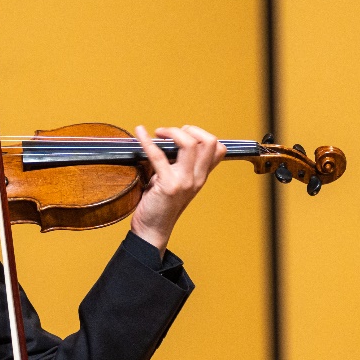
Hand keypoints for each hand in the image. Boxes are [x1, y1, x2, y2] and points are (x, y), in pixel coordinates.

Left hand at [131, 124, 225, 255]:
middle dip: (189, 129)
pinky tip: (140, 132)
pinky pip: (158, 156)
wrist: (151, 230)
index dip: (202, 135)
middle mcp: (197, 178)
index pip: (219, 149)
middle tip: (170, 134)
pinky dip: (146, 141)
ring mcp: (184, 182)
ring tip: (159, 133)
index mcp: (201, 177)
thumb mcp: (177, 183)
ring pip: (190, 144)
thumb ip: (179, 165)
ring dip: (172, 132)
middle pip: (209, 141)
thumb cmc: (160, 206)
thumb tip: (167, 141)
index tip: (183, 135)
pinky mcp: (168, 186)